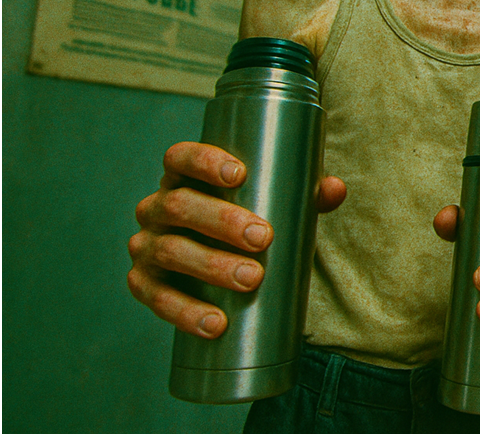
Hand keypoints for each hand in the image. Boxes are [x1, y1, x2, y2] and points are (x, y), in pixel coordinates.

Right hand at [127, 141, 345, 338]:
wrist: (217, 267)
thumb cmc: (247, 222)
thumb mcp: (273, 204)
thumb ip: (306, 194)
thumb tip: (335, 190)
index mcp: (183, 177)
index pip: (181, 158)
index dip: (204, 161)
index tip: (239, 175)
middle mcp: (156, 208)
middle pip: (179, 205)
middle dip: (221, 221)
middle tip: (262, 238)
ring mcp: (145, 246)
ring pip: (170, 251)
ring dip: (211, 266)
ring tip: (251, 279)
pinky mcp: (143, 285)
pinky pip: (157, 298)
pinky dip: (186, 312)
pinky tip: (216, 323)